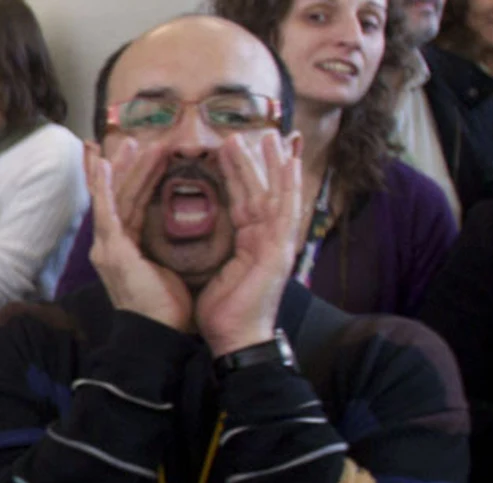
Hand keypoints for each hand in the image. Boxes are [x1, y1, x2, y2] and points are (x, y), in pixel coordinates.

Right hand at [85, 139, 192, 332]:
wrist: (158, 334)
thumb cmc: (169, 309)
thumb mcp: (172, 268)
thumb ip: (169, 246)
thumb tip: (185, 229)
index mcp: (125, 249)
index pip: (130, 205)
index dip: (138, 179)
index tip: (146, 156)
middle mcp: (110, 245)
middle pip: (119, 196)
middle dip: (126, 167)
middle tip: (135, 139)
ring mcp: (107, 246)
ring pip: (114, 197)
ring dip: (123, 169)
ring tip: (132, 143)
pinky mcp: (112, 249)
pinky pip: (107, 210)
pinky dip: (102, 186)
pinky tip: (102, 163)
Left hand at [196, 132, 302, 356]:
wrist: (233, 338)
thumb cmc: (222, 310)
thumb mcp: (215, 271)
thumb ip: (215, 248)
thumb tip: (203, 234)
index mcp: (250, 241)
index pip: (243, 199)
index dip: (237, 174)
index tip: (226, 150)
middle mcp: (267, 238)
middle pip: (261, 190)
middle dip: (254, 161)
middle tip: (245, 132)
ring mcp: (277, 243)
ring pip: (277, 194)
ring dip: (274, 165)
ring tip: (269, 136)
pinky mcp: (280, 249)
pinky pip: (286, 211)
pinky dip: (288, 185)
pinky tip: (289, 163)